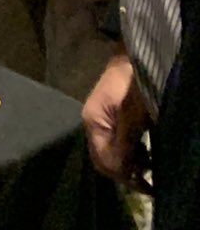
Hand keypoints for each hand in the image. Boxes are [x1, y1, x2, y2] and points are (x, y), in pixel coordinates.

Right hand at [82, 52, 147, 182]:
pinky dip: (130, 152)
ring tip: (150, 168)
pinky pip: (116, 141)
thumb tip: (120, 170)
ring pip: (110, 150)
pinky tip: (144, 152)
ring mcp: (101, 117)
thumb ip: (123, 143)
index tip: (146, 186)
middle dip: (124, 172)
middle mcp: (92, 122)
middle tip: (149, 181)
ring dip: (129, 163)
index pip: (102, 160)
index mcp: (92, 122)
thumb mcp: (131, 115)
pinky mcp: (111, 113)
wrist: (136, 55)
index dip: (122, 175)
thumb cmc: (133, 84)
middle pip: (103, 158)